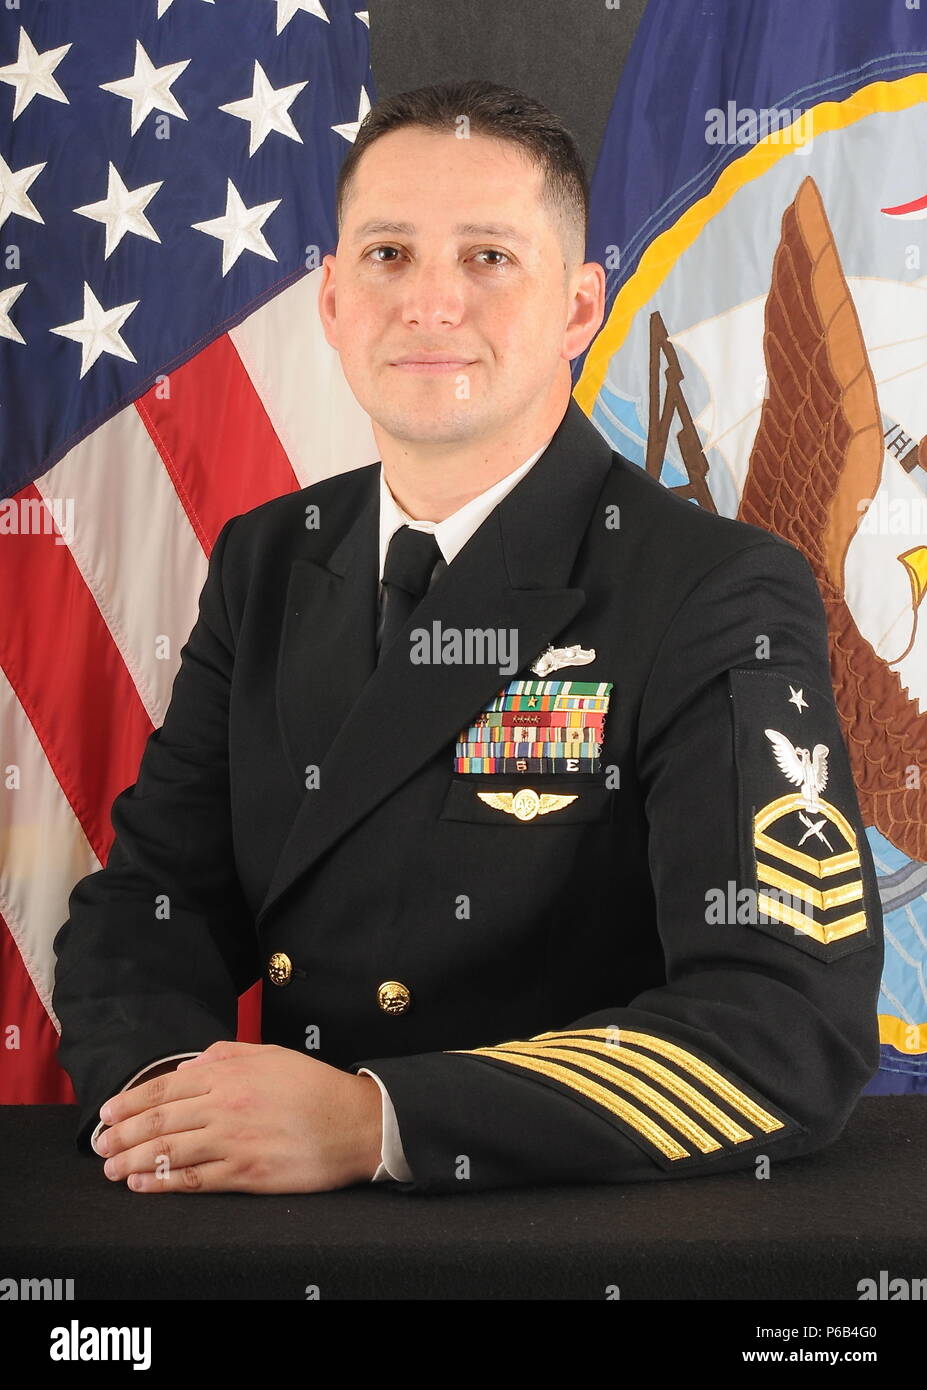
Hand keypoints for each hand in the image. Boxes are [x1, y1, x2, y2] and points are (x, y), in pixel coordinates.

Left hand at [94, 1041, 382, 1193]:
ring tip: (111, 1168)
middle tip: (100, 1144)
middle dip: (122, 1134)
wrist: (355, 1122)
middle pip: (160, 1120)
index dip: (131, 1102)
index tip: (107, 1112)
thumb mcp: (270, 1054)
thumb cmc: (315, 1087)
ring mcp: (234, 1141)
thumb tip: (190, 1063)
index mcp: (229, 1073)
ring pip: (169, 1151)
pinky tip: (143, 1184)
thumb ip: (227, 1054)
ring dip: (133, 1161)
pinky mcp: (246, 1174)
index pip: (165, 1086)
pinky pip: (195, 1179)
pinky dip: (163, 1182)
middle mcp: (225, 1105)